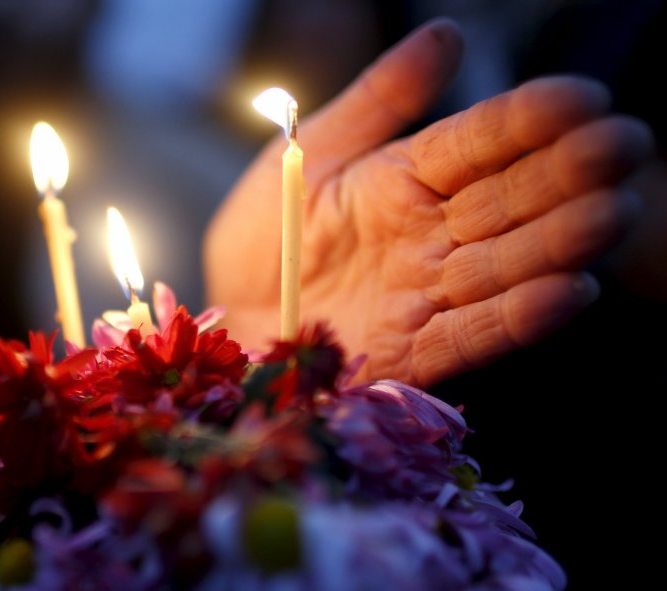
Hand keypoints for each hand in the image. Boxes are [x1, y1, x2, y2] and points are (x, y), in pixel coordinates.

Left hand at [204, 19, 651, 386]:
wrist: (223, 314)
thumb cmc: (263, 231)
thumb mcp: (307, 154)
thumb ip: (376, 101)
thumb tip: (446, 34)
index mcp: (405, 179)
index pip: (476, 143)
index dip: (526, 121)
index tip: (583, 96)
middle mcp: (429, 235)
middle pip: (506, 202)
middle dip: (566, 175)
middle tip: (623, 145)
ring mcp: (425, 294)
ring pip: (503, 265)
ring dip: (559, 242)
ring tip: (612, 213)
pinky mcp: (413, 353)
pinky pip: (470, 333)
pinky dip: (517, 316)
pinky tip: (568, 291)